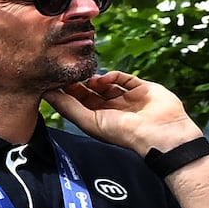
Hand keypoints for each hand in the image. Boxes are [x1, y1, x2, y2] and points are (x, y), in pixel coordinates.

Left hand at [52, 68, 200, 154]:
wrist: (160, 132)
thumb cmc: (123, 133)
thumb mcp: (90, 121)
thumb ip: (69, 107)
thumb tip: (48, 94)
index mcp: (98, 120)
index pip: (78, 103)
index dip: (66, 93)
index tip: (54, 82)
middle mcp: (112, 109)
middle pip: (90, 92)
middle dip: (78, 84)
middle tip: (68, 75)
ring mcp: (127, 98)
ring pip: (107, 84)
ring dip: (95, 80)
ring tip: (88, 80)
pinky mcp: (142, 88)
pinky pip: (125, 78)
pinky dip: (113, 75)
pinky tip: (105, 78)